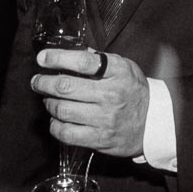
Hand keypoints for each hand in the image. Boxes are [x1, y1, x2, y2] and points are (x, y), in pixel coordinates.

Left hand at [32, 49, 150, 156]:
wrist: (155, 121)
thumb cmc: (135, 90)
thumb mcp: (124, 67)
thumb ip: (100, 60)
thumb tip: (74, 52)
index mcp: (118, 72)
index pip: (82, 62)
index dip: (57, 58)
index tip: (42, 58)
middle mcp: (111, 95)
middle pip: (66, 87)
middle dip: (44, 83)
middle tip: (37, 81)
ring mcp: (105, 119)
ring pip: (63, 111)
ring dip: (49, 104)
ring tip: (48, 100)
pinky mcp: (100, 139)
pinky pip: (67, 134)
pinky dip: (55, 126)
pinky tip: (56, 120)